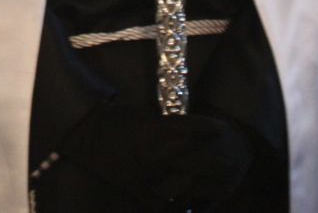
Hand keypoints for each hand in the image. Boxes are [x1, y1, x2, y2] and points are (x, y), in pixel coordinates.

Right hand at [61, 106, 252, 210]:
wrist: (85, 135)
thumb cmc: (116, 118)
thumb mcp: (145, 113)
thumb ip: (169, 124)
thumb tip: (190, 132)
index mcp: (159, 130)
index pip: (198, 130)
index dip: (212, 130)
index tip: (221, 131)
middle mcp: (159, 155)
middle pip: (202, 163)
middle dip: (221, 165)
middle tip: (232, 165)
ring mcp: (150, 177)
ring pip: (189, 188)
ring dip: (208, 188)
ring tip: (221, 188)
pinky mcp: (140, 192)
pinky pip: (166, 205)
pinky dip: (181, 206)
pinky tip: (191, 204)